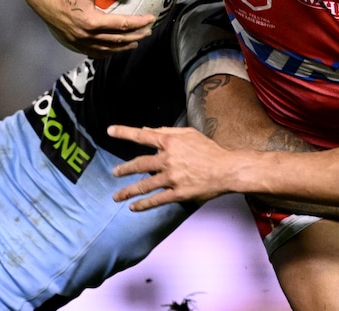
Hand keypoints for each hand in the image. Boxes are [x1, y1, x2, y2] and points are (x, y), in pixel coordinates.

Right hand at [23, 0, 153, 56]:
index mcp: (91, 20)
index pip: (122, 24)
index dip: (139, 22)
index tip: (151, 18)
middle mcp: (85, 34)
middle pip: (117, 39)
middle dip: (136, 36)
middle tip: (148, 31)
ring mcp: (77, 40)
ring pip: (106, 48)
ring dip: (123, 47)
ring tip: (135, 42)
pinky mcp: (71, 41)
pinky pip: (92, 51)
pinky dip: (106, 51)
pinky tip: (113, 49)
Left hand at [108, 125, 232, 208]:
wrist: (227, 169)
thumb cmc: (210, 149)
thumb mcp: (189, 133)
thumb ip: (167, 131)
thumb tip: (146, 130)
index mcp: (170, 142)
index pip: (143, 136)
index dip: (125, 132)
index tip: (110, 131)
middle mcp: (168, 159)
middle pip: (139, 164)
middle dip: (124, 169)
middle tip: (115, 173)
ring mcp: (172, 178)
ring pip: (144, 185)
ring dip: (128, 191)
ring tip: (117, 196)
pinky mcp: (178, 193)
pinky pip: (156, 200)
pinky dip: (143, 205)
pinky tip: (134, 207)